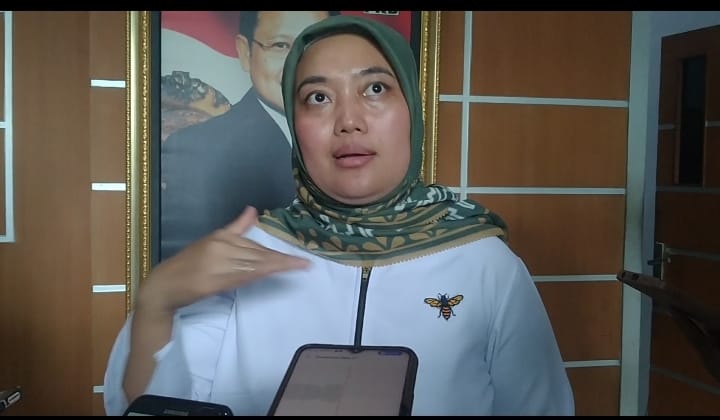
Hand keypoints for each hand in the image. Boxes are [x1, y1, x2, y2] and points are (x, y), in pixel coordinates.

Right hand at [136, 206, 309, 313]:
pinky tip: (275, 272)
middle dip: (282, 260)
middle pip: (258, 255)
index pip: (255, 245)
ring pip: (255, 265)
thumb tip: (253, 210)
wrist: (164, 285)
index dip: (277, 253)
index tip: (298, 257)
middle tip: (304, 264)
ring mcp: (219, 264)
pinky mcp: (216, 281)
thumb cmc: (188, 264)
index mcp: (221, 237)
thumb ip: (235, 228)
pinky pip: (244, 276)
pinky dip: (262, 273)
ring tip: (298, 267)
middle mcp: (222, 248)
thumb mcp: (211, 241)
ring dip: (277, 266)